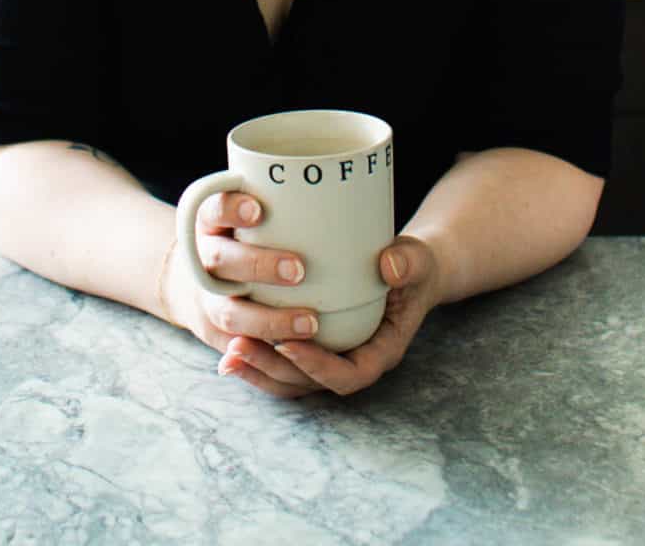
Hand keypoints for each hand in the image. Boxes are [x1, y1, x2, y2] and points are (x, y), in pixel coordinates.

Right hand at [163, 190, 322, 394]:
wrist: (194, 275)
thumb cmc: (247, 234)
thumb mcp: (251, 208)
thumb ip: (288, 202)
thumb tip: (348, 197)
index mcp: (209, 220)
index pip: (212, 206)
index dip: (229, 208)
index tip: (257, 209)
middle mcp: (202, 257)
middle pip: (220, 260)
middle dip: (257, 265)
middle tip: (299, 269)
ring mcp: (205, 297)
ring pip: (228, 312)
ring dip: (267, 320)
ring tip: (310, 323)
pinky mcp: (214, 332)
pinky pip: (235, 347)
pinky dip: (261, 355)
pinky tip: (293, 356)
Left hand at [216, 233, 442, 401]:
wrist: (409, 270)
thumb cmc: (413, 267)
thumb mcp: (416, 260)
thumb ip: (407, 263)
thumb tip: (389, 267)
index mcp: (381, 352)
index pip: (349, 375)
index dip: (317, 366)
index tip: (287, 344)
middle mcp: (354, 363)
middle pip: (310, 384)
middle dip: (273, 369)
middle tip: (238, 347)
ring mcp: (333, 359)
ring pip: (292, 381)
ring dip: (259, 370)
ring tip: (228, 354)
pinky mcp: (315, 348)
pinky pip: (284, 365)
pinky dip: (258, 359)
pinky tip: (229, 345)